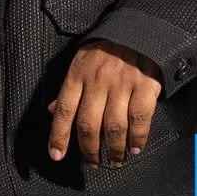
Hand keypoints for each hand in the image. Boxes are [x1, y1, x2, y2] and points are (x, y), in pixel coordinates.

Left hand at [47, 41, 162, 167]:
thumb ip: (69, 89)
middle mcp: (98, 81)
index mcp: (78, 74)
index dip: (59, 135)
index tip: (56, 155)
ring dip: (114, 150)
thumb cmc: (106, 52)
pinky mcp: (144, 87)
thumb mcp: (81, 63)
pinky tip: (134, 148)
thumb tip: (51, 111)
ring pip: (114, 127)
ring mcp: (122, 84)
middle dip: (89, 150)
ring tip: (115, 160)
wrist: (140, 32)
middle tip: (92, 163)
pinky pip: (139, 120)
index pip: (64, 110)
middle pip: (88, 124)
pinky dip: (137, 139)